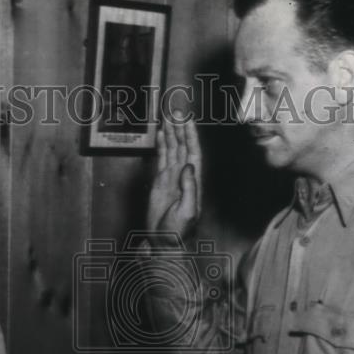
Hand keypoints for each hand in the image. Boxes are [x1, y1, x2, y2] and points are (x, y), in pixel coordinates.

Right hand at [146, 112, 202, 241]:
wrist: (164, 242)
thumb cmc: (178, 231)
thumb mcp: (187, 211)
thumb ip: (189, 188)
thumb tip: (188, 166)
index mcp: (192, 181)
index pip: (193, 152)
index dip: (191, 135)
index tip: (187, 120)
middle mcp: (183, 176)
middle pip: (183, 146)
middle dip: (180, 128)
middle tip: (176, 111)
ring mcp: (171, 178)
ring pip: (172, 150)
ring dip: (171, 133)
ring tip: (169, 117)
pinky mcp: (160, 182)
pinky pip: (161, 159)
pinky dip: (162, 145)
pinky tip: (161, 134)